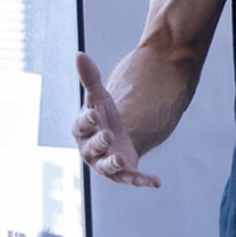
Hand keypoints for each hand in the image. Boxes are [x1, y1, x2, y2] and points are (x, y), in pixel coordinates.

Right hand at [73, 53, 159, 188]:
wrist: (114, 135)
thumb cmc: (102, 115)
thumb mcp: (99, 96)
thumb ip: (90, 78)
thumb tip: (79, 54)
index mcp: (82, 130)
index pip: (81, 125)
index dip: (87, 119)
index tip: (94, 111)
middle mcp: (91, 150)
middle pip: (92, 147)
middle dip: (99, 141)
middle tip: (108, 134)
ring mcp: (106, 163)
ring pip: (108, 167)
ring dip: (114, 164)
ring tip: (122, 159)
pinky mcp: (123, 173)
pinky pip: (132, 179)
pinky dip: (143, 181)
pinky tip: (156, 182)